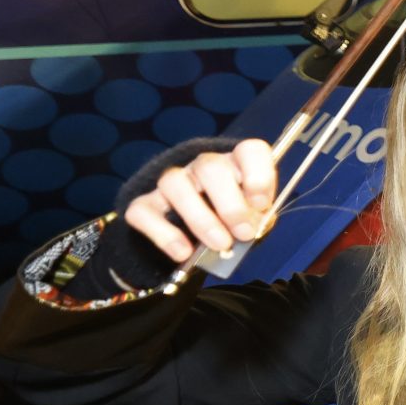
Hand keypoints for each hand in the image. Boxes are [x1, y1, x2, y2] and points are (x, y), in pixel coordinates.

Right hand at [121, 138, 278, 262]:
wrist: (189, 242)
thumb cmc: (231, 225)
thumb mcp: (252, 222)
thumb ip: (256, 220)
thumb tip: (254, 226)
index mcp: (236, 165)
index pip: (249, 151)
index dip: (258, 175)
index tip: (261, 204)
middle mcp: (202, 167)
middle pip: (210, 166)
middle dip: (230, 204)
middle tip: (243, 234)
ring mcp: (171, 182)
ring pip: (174, 183)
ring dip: (201, 218)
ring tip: (220, 245)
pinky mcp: (144, 204)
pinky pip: (144, 212)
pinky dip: (165, 234)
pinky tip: (183, 253)